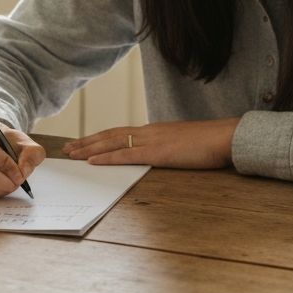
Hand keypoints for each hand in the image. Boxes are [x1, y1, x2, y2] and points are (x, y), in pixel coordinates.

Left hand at [63, 118, 239, 169]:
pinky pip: (126, 155)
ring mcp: (151, 141)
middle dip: (87, 142)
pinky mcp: (157, 153)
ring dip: (89, 148)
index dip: (99, 137)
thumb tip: (159, 155)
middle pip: (110, 135)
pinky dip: (107, 157)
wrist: (225, 137)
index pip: (120, 132)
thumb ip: (168, 148)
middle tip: (67, 149)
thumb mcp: (183, 145)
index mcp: (154, 130)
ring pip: (112, 142)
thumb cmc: (209, 143)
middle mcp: (148, 131)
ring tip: (72, 154)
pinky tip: (93, 161)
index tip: (83, 142)